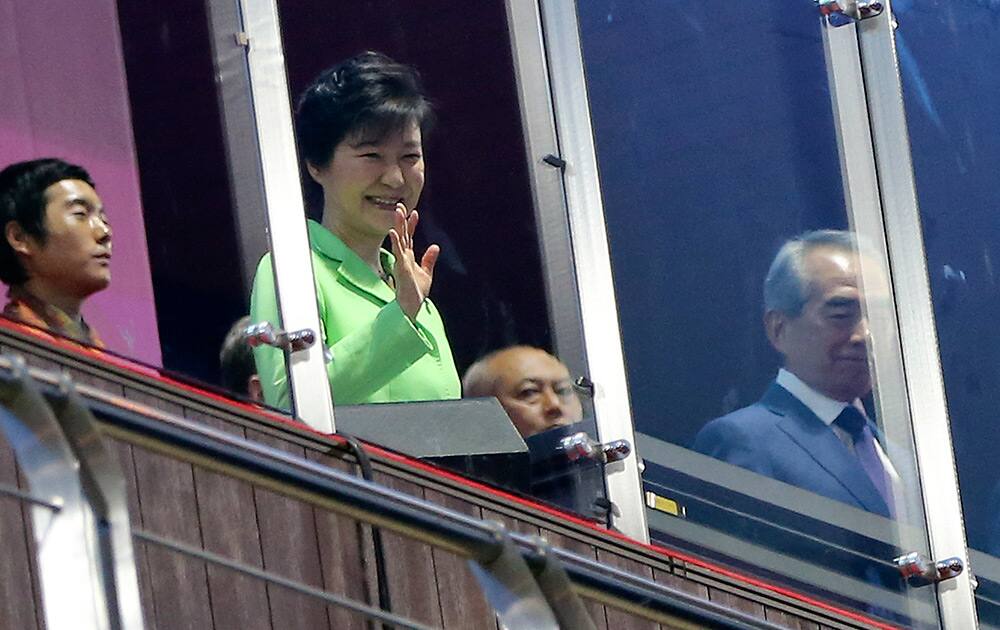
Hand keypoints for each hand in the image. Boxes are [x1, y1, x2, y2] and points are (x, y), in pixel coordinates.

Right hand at [388, 203, 439, 319]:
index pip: (409, 237)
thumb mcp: (426, 273)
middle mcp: (403, 257)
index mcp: (408, 257)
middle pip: (402, 235)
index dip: (411, 225)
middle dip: (401, 221)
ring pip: (399, 240)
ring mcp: (401, 261)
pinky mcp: (401, 267)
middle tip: (400, 206)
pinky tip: (393, 232)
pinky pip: (397, 252)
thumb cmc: (417, 291)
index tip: (414, 212)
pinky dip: (395, 242)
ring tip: (397, 213)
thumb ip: (429, 259)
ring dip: (398, 226)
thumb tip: (435, 246)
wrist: (413, 305)